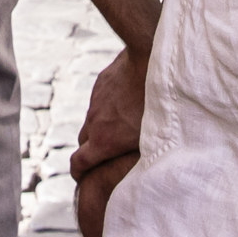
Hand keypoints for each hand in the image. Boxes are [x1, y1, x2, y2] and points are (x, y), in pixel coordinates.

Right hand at [70, 46, 146, 236]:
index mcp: (104, 141)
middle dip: (90, 152)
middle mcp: (94, 122)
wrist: (150, 58)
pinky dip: (108, 108)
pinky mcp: (102, 83)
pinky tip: (128, 103)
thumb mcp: (156, 141)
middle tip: (105, 156)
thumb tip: (159, 178)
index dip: (79, 174)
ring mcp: (96, 101)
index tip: (82, 178)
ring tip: (123, 127)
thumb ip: (149, 159)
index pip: (78, 163)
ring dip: (102, 127)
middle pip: (83, 142)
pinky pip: (101, 101)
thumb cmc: (159, 104)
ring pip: (93, 120)